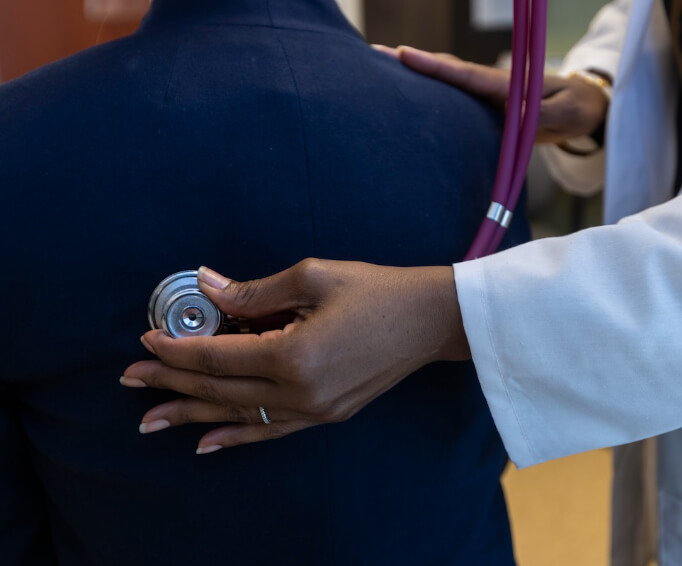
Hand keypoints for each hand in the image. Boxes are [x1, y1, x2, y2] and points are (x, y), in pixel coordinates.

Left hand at [121, 261, 468, 453]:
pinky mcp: (327, 415)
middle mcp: (301, 392)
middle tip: (132, 379)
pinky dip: (237, 436)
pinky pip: (272, 430)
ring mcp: (315, 410)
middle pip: (221, 389)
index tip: (147, 340)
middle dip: (173, 382)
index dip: (178, 348)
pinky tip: (206, 442)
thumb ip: (253, 290)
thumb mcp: (314, 276)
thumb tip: (206, 286)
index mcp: (294, 355)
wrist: (429, 320)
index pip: (218, 356)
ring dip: (193, 414)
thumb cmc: (376, 290)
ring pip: (240, 415)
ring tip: (151, 419)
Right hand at [374, 45, 608, 143]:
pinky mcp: (485, 108)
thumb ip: (542, 113)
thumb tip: (513, 113)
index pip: (465, 74)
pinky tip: (406, 95)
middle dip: (411, 63)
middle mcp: (491, 86)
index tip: (403, 54)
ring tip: (377, 69)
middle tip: (373, 55)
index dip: (434, 66)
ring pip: (445, 82)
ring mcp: (486, 96)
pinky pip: (452, 98)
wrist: (583, 109)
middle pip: (446, 71)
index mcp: (507, 85)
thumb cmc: (577, 109)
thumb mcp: (567, 112)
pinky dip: (429, 91)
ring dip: (414, 75)